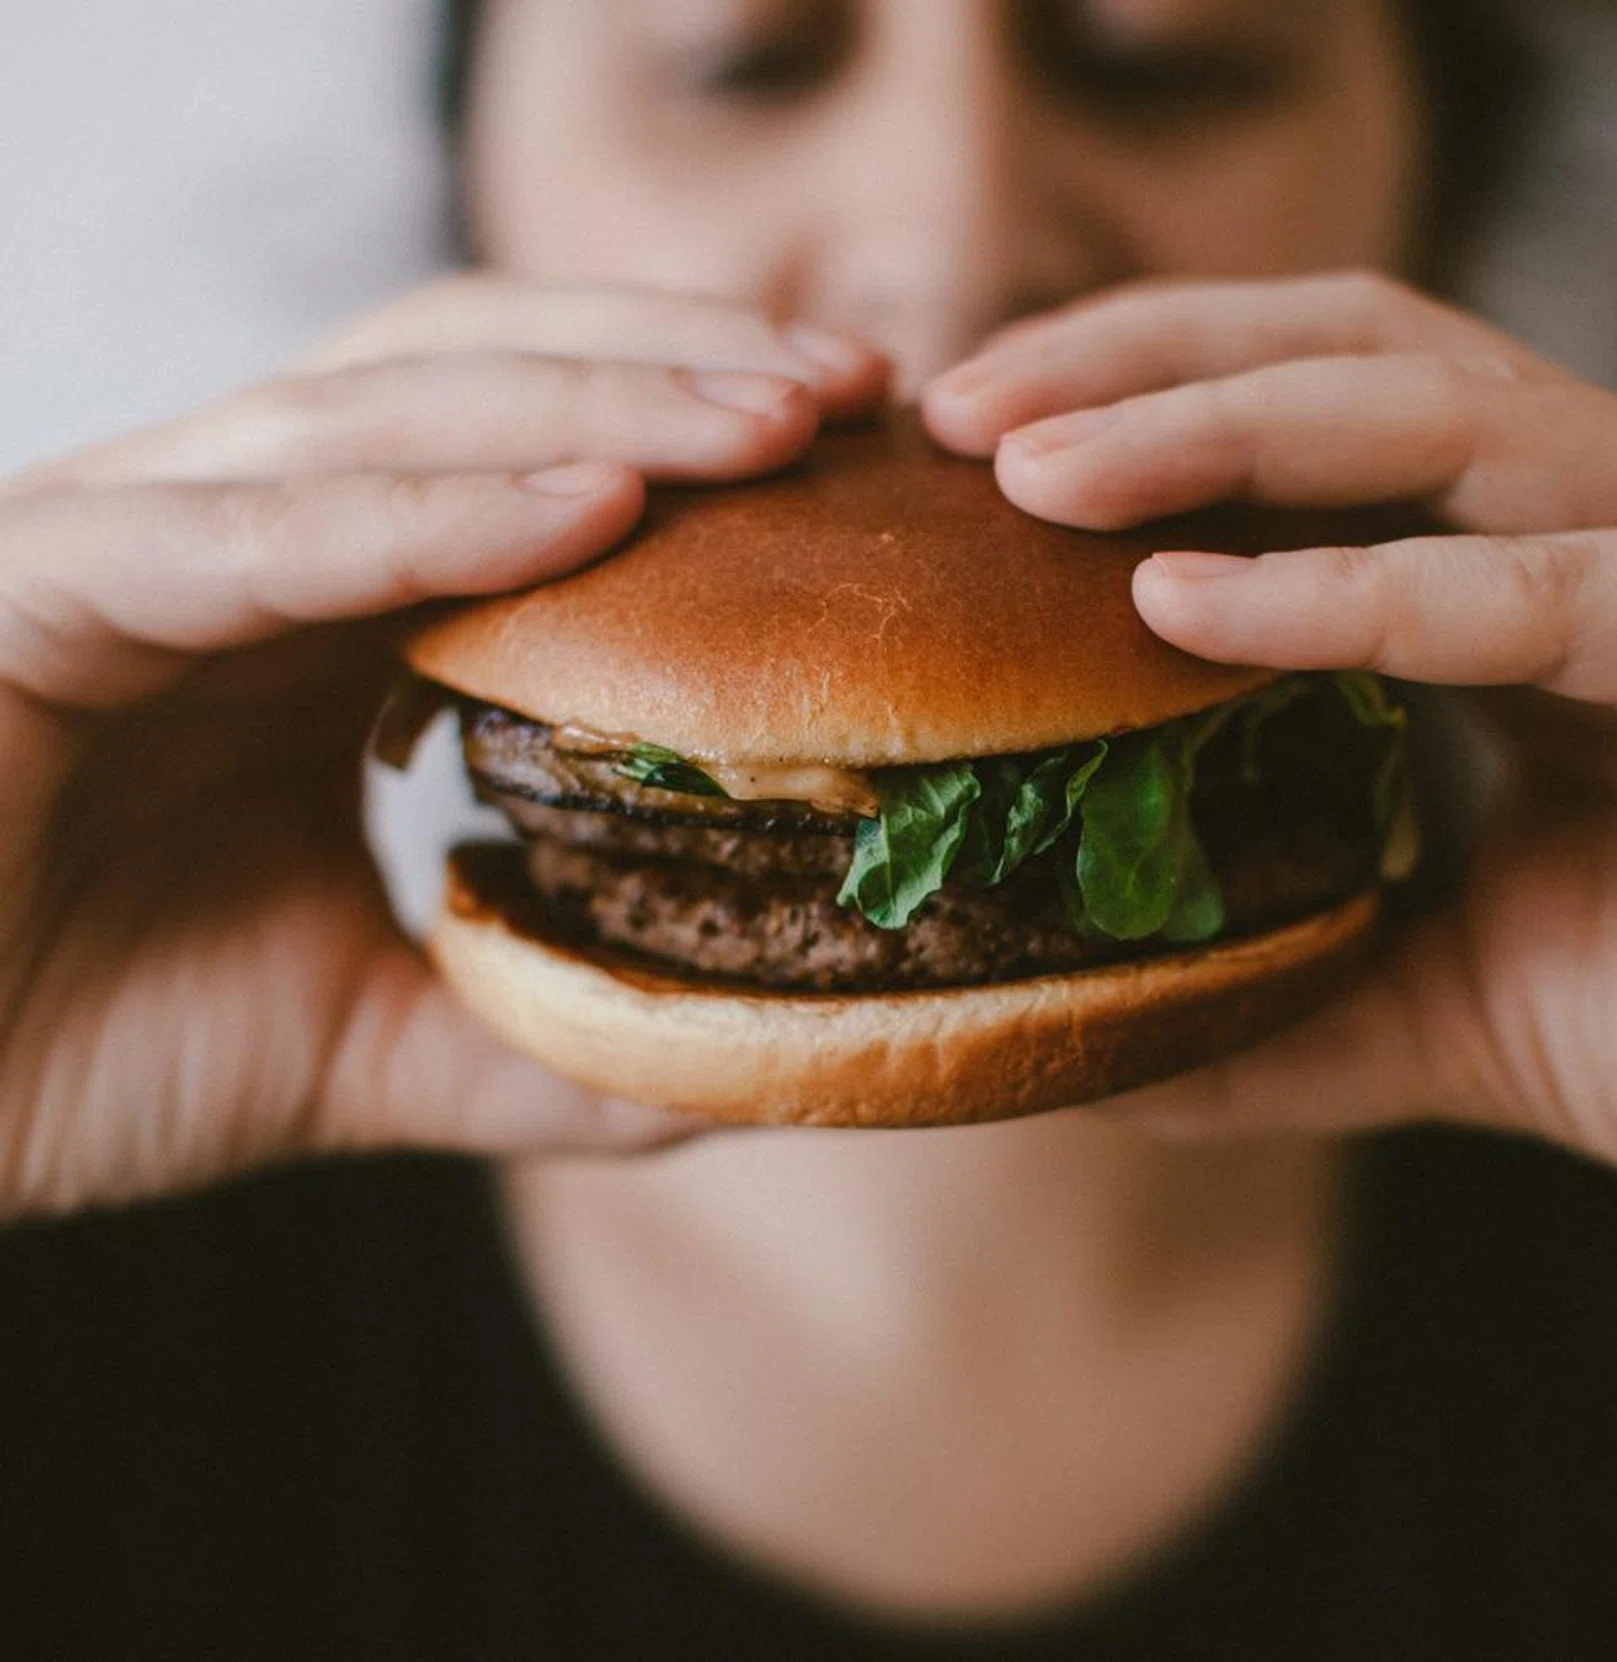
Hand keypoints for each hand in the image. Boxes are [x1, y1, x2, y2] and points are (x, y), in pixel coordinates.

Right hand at [0, 277, 887, 1217]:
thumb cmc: (72, 1043)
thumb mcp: (366, 1041)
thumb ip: (536, 1033)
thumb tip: (736, 1056)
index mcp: (319, 611)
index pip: (531, 454)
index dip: (699, 434)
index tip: (871, 451)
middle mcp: (237, 540)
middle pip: (484, 379)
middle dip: (681, 364)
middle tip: (867, 387)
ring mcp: (136, 545)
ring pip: (385, 411)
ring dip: (597, 400)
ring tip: (780, 417)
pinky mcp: (39, 589)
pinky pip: (255, 530)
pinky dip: (428, 508)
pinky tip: (593, 504)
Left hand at [926, 273, 1616, 1252]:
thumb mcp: (1452, 1007)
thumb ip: (1287, 1000)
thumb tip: (1102, 1045)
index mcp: (1533, 581)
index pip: (1313, 421)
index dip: (1137, 406)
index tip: (967, 456)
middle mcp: (1609, 528)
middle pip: (1350, 356)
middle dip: (1142, 363)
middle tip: (958, 413)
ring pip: (1433, 416)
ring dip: (1212, 428)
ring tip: (1032, 471)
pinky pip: (1536, 586)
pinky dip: (1353, 589)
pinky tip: (1185, 602)